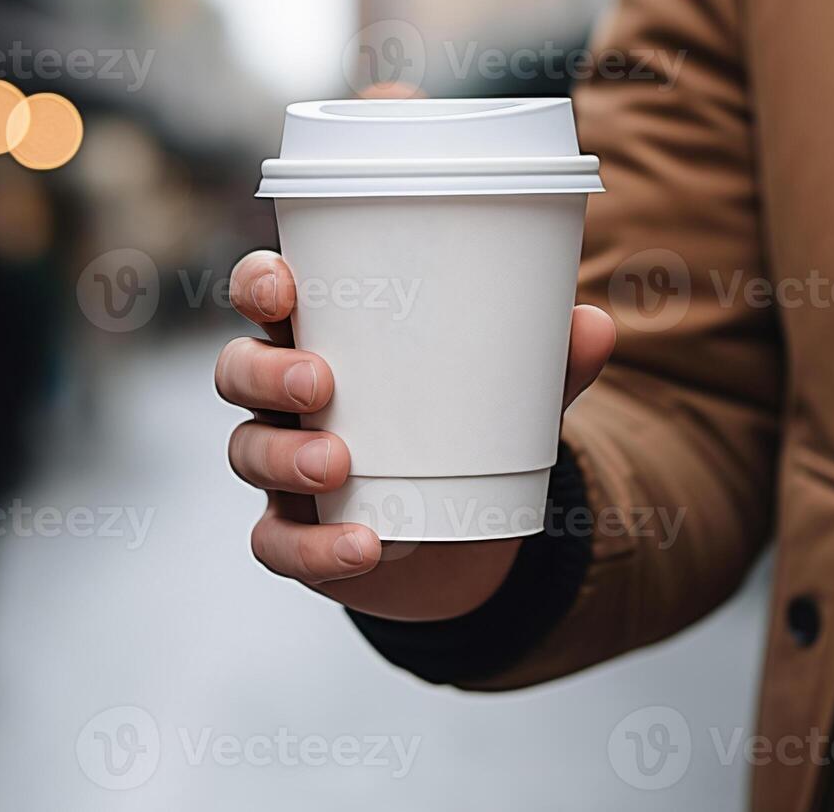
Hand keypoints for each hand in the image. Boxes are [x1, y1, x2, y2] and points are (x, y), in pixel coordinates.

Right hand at [216, 251, 614, 620]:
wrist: (463, 531)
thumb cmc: (465, 429)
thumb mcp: (506, 392)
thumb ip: (545, 362)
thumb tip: (596, 323)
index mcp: (325, 338)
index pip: (265, 298)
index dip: (257, 284)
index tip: (281, 287)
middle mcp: (287, 401)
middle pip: (237, 371)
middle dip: (265, 372)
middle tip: (321, 383)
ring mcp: (283, 469)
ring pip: (246, 452)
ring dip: (283, 456)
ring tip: (338, 464)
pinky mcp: (296, 535)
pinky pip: (277, 544)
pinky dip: (314, 549)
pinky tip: (363, 546)